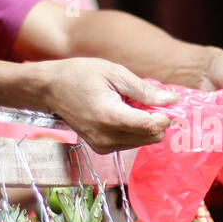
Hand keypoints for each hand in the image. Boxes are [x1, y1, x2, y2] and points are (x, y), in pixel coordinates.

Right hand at [39, 57, 175, 152]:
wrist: (50, 88)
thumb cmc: (80, 75)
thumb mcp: (115, 73)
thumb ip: (144, 90)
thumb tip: (172, 100)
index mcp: (110, 117)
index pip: (152, 126)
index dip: (166, 115)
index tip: (167, 101)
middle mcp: (107, 137)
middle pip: (151, 137)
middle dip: (156, 119)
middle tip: (146, 99)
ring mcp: (103, 146)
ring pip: (143, 141)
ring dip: (145, 124)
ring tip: (129, 104)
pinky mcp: (101, 148)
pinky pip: (130, 142)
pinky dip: (134, 129)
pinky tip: (122, 113)